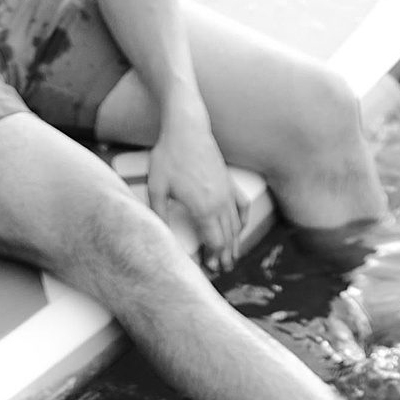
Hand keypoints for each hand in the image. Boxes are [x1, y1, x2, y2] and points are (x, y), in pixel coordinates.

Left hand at [147, 98, 244, 274]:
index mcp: (203, 208)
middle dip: (225, 257)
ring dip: (234, 245)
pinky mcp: (230, 183)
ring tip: (231, 258)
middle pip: (227, 238)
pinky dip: (243, 222)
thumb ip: (159, 214)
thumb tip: (161, 235)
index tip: (210, 269)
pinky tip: (240, 230)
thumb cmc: (169, 156)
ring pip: (236, 227)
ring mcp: (228, 193)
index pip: (214, 242)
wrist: (187, 129)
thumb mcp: (156, 187)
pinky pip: (242, 208)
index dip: (213, 258)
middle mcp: (220, 204)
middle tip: (221, 270)